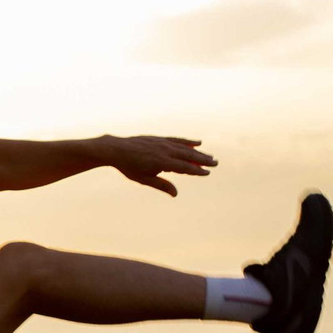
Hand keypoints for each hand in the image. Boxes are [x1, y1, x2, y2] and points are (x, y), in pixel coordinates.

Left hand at [103, 135, 217, 196]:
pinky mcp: (159, 138)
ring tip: (209, 155)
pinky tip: (197, 143)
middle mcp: (165, 151)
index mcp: (162, 162)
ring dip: (198, 151)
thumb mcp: (144, 179)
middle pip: (188, 155)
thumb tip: (176, 194)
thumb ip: (161, 185)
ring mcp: (163, 143)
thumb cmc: (129, 167)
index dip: (197, 170)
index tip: (207, 172)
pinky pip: (177, 140)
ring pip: (184, 147)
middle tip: (215, 163)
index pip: (184, 167)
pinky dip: (187, 141)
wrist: (117, 149)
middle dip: (203, 160)